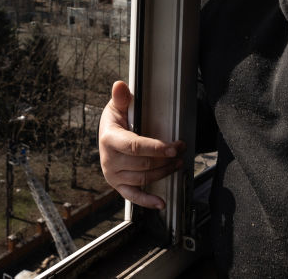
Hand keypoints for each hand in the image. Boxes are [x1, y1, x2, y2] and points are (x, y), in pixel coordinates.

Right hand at [98, 80, 184, 209]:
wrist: (106, 138)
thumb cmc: (115, 122)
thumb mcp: (117, 107)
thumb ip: (121, 97)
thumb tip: (120, 85)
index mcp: (109, 139)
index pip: (136, 146)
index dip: (156, 148)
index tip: (174, 147)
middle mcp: (109, 160)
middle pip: (143, 163)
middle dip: (166, 158)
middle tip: (181, 150)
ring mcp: (113, 175)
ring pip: (143, 178)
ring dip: (163, 172)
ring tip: (178, 163)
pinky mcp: (118, 185)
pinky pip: (133, 196)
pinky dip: (147, 201)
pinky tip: (161, 202)